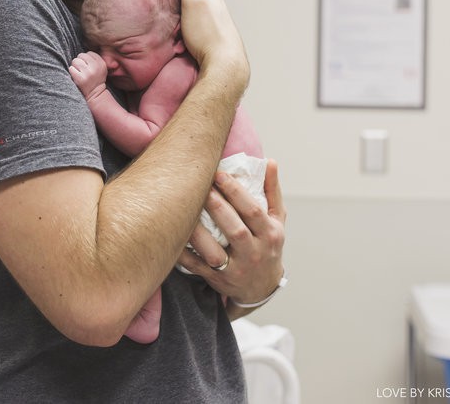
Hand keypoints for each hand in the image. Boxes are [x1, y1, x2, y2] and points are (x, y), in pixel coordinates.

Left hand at [68, 52, 107, 100]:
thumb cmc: (96, 79)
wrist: (96, 94)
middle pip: (81, 55)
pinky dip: (72, 72)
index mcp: (101, 63)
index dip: (86, 59)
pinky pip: (71, 68)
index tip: (88, 65)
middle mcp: (96, 67)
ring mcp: (88, 73)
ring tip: (79, 72)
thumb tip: (84, 44)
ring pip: (75, 61)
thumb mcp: (101, 67)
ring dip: (75, 66)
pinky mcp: (80, 79)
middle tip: (82, 69)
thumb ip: (95, 58)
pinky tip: (76, 76)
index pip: (89, 53)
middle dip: (80, 61)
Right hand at [171, 0, 248, 90]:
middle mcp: (215, 4)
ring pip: (192, 10)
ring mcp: (214, 21)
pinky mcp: (210, 37)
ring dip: (179, 12)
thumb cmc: (207, 33)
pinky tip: (176, 33)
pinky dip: (183, 25)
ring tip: (164, 16)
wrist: (223, 66)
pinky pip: (193, 25)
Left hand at [179, 159, 286, 307]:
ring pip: (214, 251)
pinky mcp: (217, 279)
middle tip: (199, 186)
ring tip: (183, 209)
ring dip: (197, 231)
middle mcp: (254, 253)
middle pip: (234, 229)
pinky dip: (182, 254)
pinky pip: (196, 266)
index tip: (218, 173)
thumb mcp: (277, 220)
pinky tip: (171, 236)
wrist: (262, 288)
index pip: (252, 211)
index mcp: (270, 235)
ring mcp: (235, 269)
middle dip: (216, 206)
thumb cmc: (268, 245)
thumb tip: (270, 161)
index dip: (235, 191)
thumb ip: (272, 191)